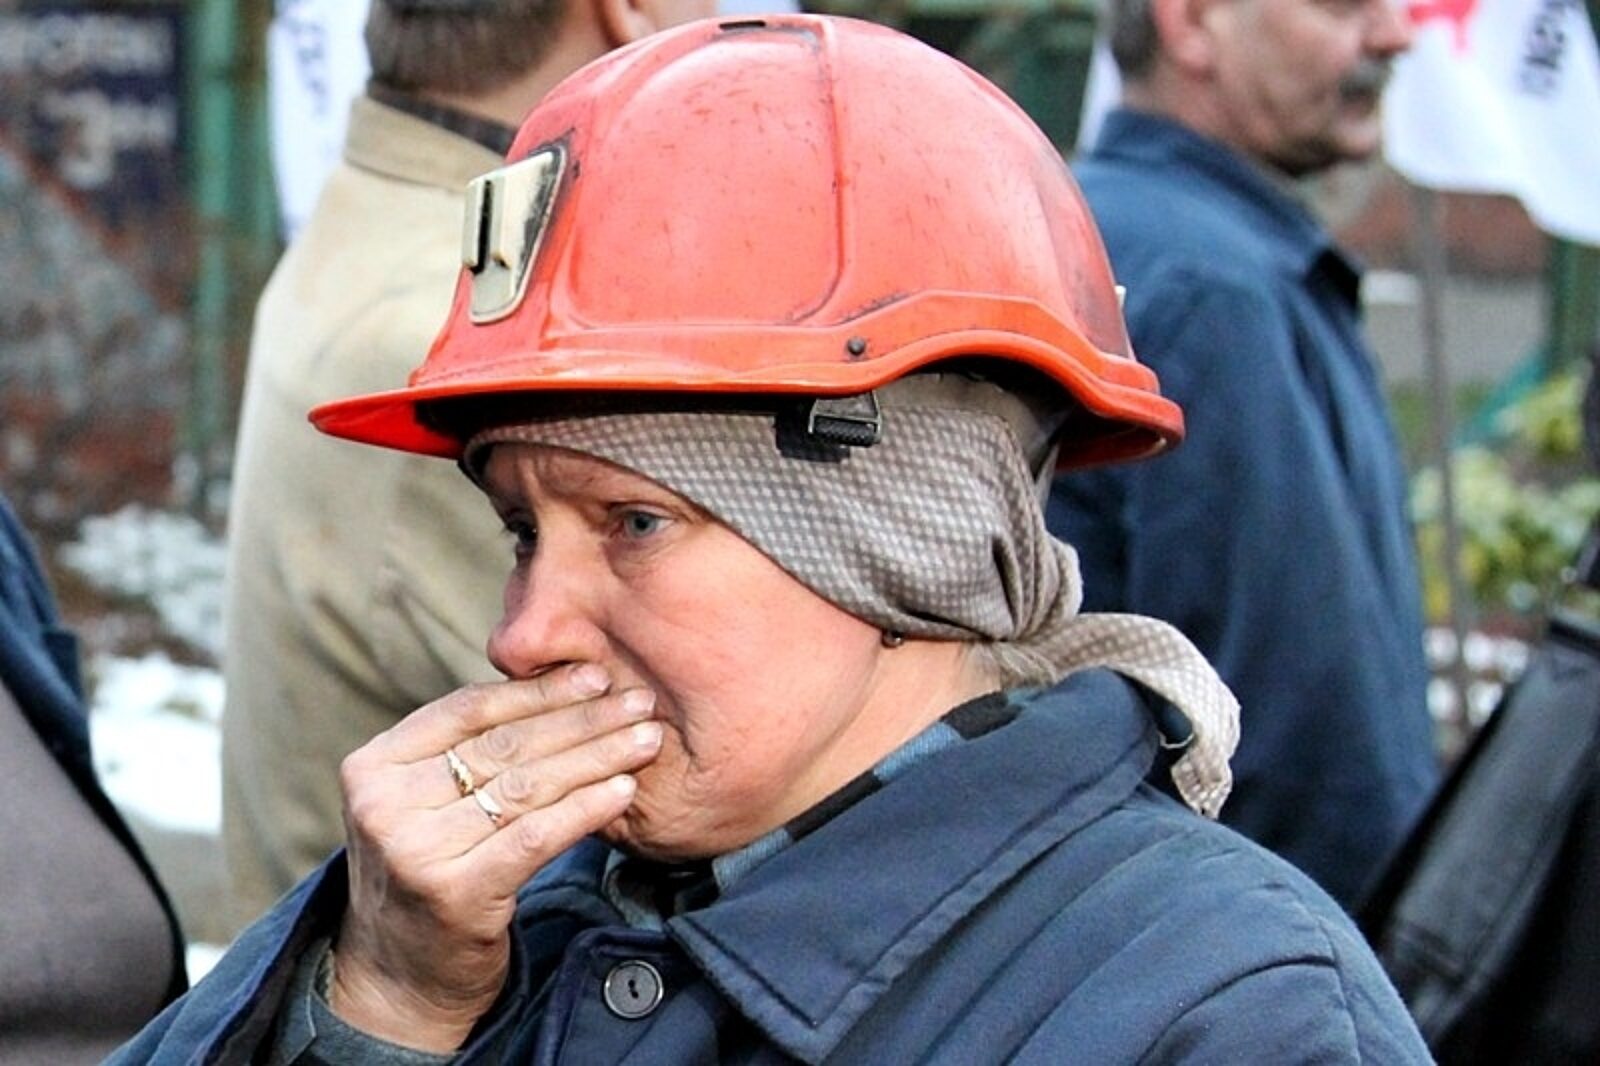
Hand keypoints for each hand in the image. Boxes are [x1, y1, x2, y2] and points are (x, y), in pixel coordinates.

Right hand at [327, 662, 661, 1050]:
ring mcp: (416, 851)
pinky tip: (623, 790)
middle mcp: (384, 805)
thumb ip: (466, 750)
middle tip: (638, 701)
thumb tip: (560, 684)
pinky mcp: (455, 894)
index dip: (537, 690)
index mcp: (372, 766)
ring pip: (526, 788)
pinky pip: (535, 837)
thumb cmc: (428, 871)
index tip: (595, 674)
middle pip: (503, 747)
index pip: (468, 710)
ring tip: (645, 740)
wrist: (398, 978)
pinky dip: (585, 809)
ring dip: (596, 758)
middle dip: (581, 720)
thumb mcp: (422, 802)